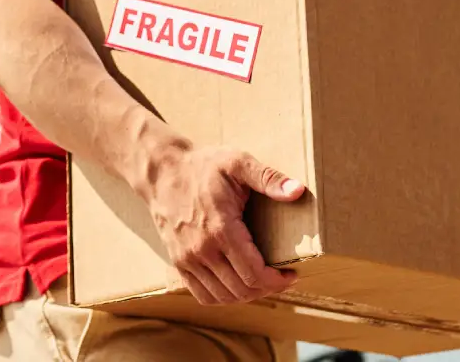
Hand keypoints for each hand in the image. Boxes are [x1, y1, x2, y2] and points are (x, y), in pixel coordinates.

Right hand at [143, 145, 304, 304]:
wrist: (162, 171)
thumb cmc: (202, 166)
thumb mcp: (237, 162)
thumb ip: (268, 178)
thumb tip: (297, 191)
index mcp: (221, 229)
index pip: (254, 274)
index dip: (277, 281)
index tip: (290, 274)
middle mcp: (202, 250)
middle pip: (242, 289)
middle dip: (267, 288)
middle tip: (280, 278)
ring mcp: (187, 259)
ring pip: (223, 296)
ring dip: (247, 295)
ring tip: (260, 282)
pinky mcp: (178, 262)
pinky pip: (201, 295)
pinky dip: (222, 297)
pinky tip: (235, 285)